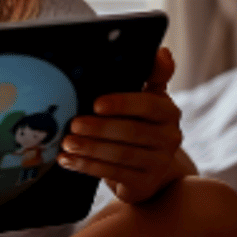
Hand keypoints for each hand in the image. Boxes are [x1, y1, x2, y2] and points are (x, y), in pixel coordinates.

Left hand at [57, 46, 190, 202]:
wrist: (147, 165)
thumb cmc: (137, 122)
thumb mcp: (144, 97)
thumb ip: (150, 75)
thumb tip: (162, 52)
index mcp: (167, 111)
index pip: (149, 105)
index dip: (123, 103)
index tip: (96, 104)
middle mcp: (170, 137)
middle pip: (132, 132)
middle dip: (99, 129)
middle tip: (72, 124)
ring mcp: (159, 163)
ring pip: (121, 155)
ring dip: (90, 149)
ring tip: (66, 142)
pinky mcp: (144, 184)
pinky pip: (113, 174)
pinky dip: (87, 167)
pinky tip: (66, 160)